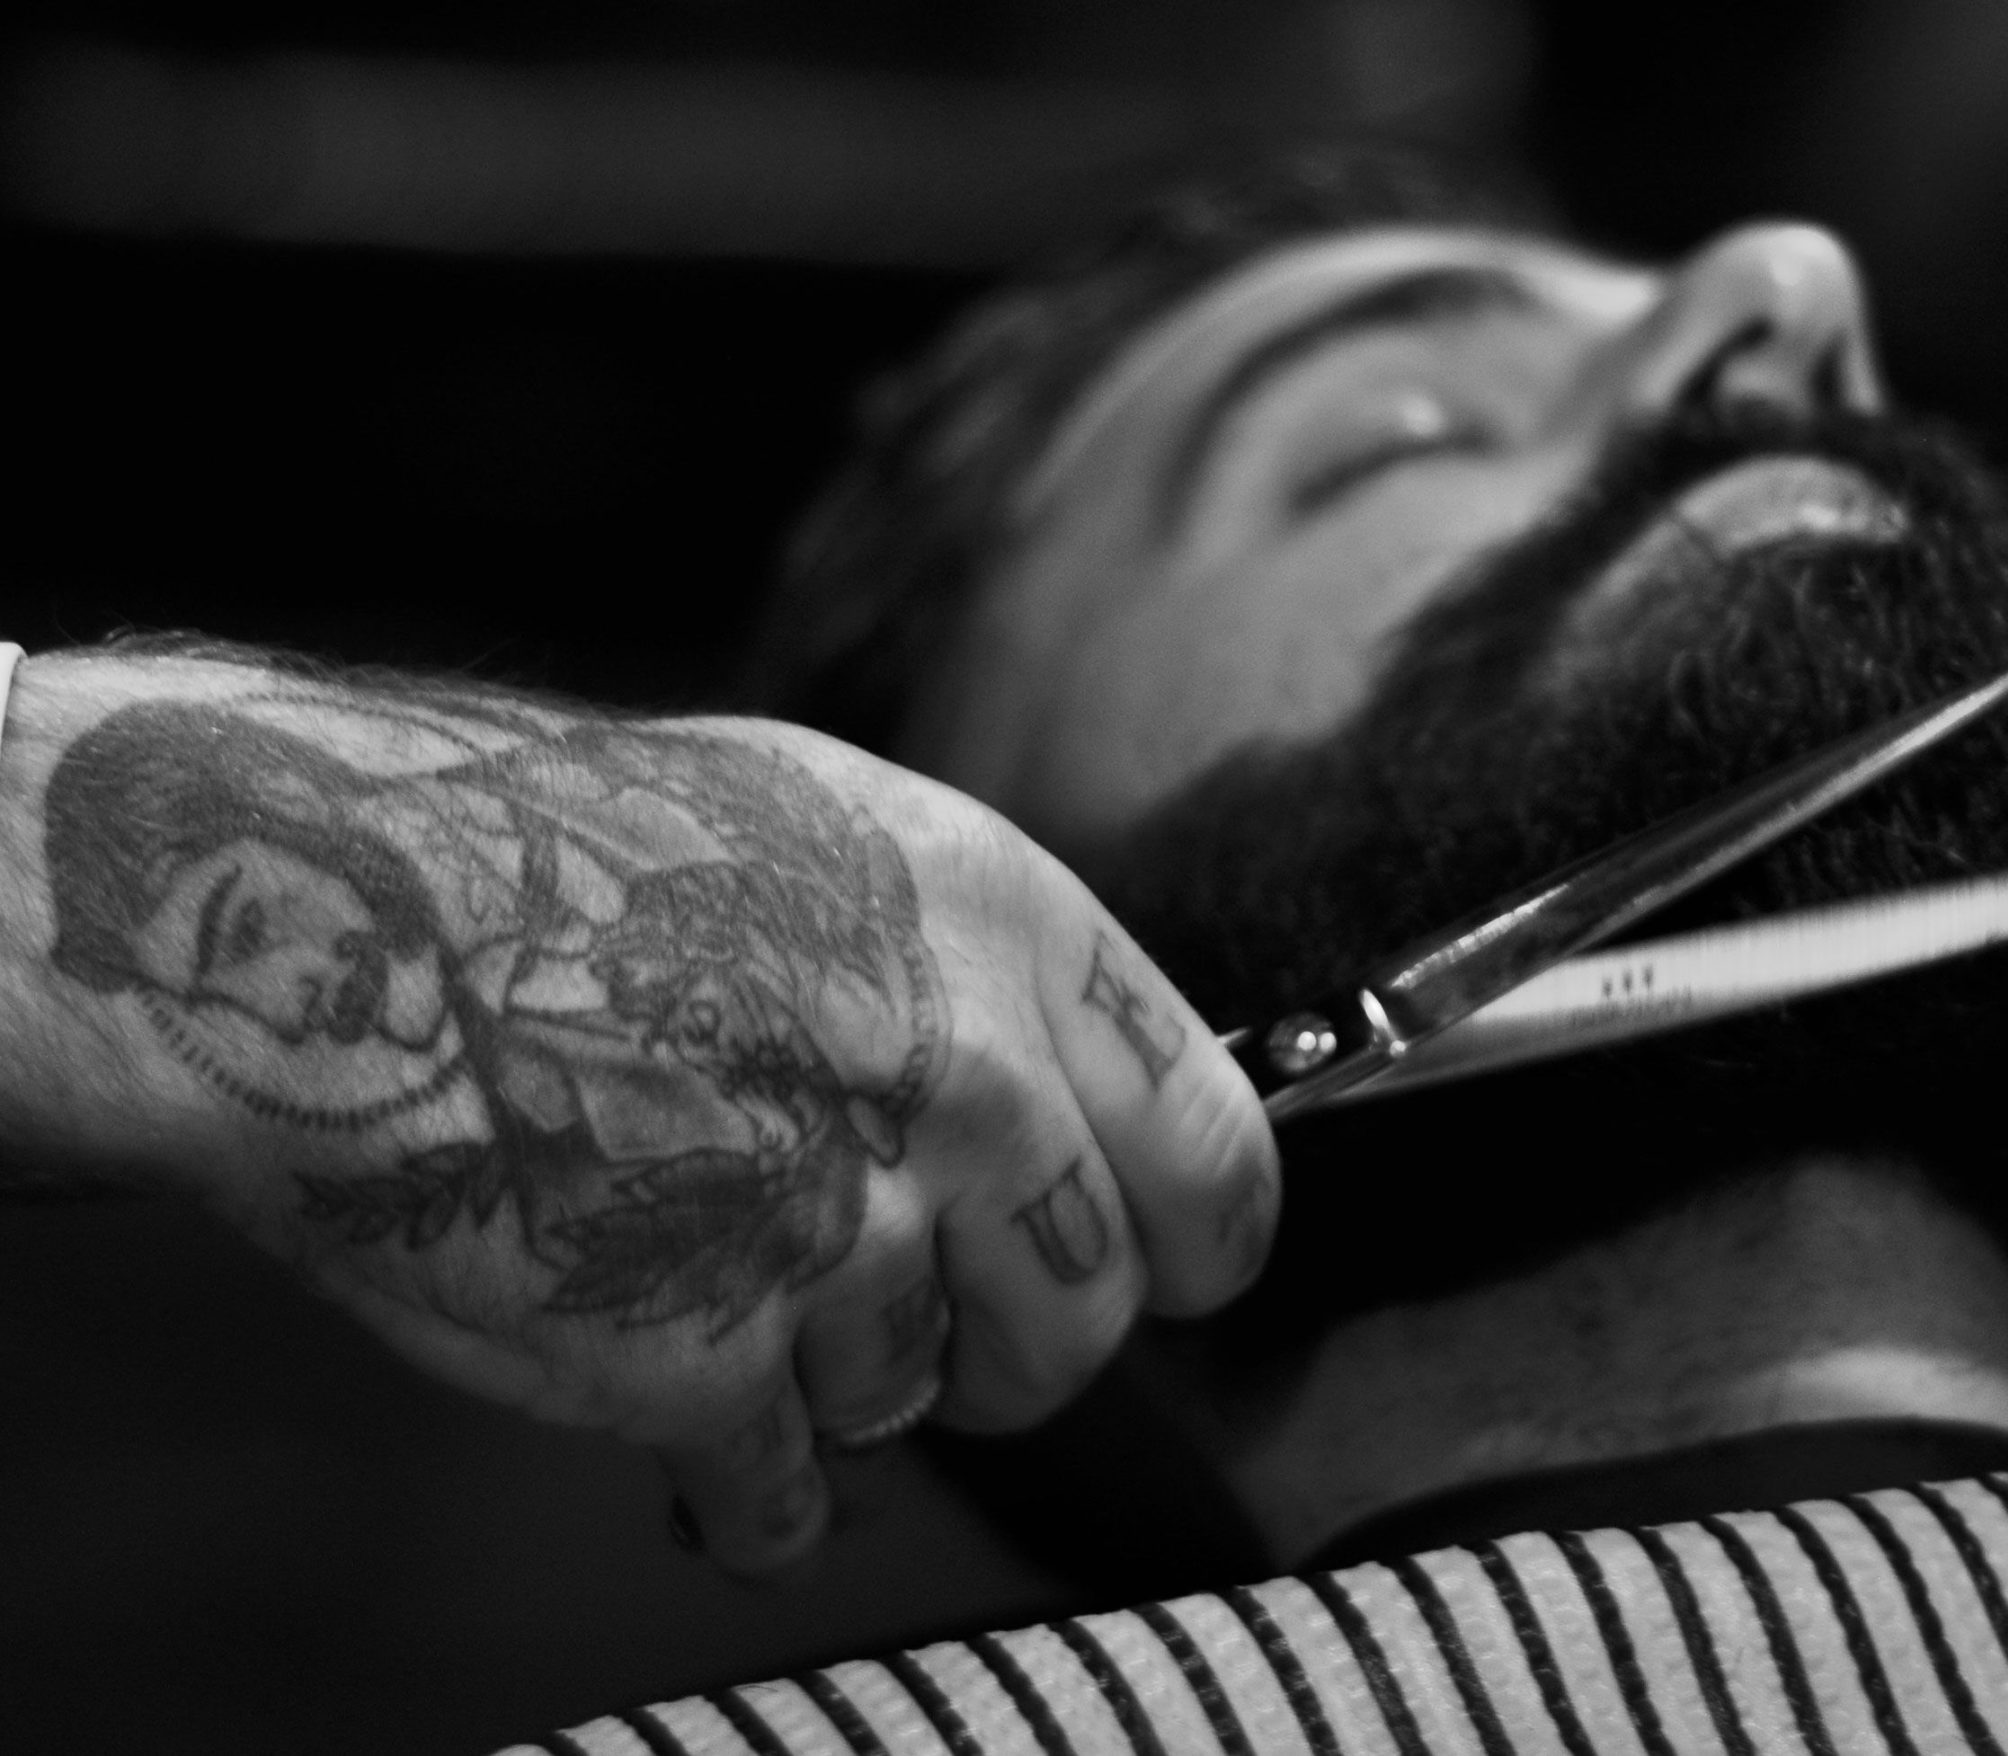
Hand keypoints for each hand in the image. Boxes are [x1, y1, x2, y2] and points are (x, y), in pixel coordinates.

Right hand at [2, 660, 1279, 1576]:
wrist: (318, 917)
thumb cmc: (557, 856)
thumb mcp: (834, 830)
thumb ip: (985, 970)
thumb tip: (1080, 1096)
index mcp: (1010, 930)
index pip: (1217, 1160)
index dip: (1187, 1242)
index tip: (1153, 1266)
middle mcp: (962, 1081)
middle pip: (1088, 1317)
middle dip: (1007, 1337)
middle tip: (907, 1299)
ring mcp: (838, 1228)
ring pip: (919, 1401)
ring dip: (833, 1372)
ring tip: (711, 1256)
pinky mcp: (706, 1362)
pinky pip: (793, 1498)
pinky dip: (737, 1476)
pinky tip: (663, 1371)